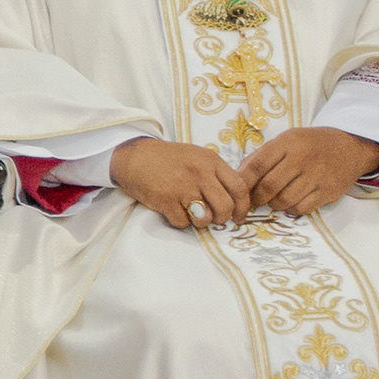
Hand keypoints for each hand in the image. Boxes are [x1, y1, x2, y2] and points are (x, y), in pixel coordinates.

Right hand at [109, 137, 253, 230]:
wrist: (135, 156)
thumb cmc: (168, 159)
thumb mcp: (197, 157)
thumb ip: (216, 175)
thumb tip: (234, 202)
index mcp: (210, 161)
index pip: (239, 187)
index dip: (243, 207)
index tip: (239, 217)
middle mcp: (200, 173)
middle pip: (225, 206)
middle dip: (222, 218)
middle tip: (215, 218)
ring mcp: (182, 187)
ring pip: (206, 218)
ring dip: (201, 222)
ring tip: (193, 213)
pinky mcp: (166, 199)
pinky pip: (183, 222)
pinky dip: (180, 221)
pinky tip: (174, 209)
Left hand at [242, 126, 378, 218]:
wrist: (350, 146)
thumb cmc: (311, 144)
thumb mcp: (287, 139)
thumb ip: (263, 155)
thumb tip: (238, 174)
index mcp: (288, 143)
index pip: (257, 165)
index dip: (243, 182)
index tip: (237, 191)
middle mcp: (302, 159)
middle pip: (269, 186)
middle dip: (256, 198)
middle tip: (253, 202)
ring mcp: (317, 176)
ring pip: (284, 200)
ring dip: (273, 205)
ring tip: (272, 201)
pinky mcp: (328, 191)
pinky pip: (302, 208)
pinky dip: (291, 210)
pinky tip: (290, 204)